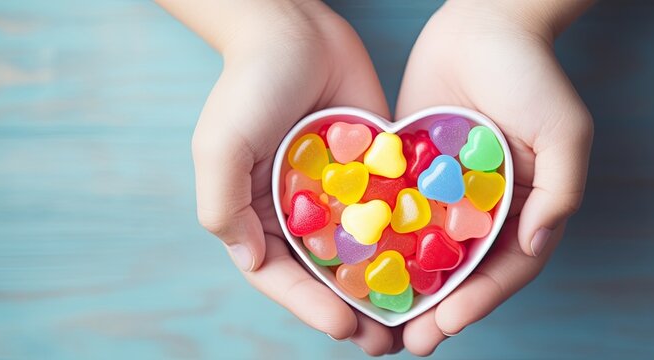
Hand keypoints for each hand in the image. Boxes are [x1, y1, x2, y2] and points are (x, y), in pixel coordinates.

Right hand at [159, 0, 396, 353]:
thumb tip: (251, 263)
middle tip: (384, 342)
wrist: (294, 27)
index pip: (282, 276)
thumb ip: (223, 205)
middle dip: (352, 312)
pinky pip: (389, 212)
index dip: (310, 308)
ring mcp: (338, 194)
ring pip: (363, 254)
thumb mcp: (221, 145)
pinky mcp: (371, 171)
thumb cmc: (249, 84)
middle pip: (326, 276)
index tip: (344, 327)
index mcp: (257, 214)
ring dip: (385, 290)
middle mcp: (298, 212)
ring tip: (414, 320)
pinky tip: (432, 265)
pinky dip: (406, 241)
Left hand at [395, 0, 593, 354]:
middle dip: (439, 308)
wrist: (483, 23)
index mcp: (525, 207)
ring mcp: (447, 193)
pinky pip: (398, 213)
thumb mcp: (563, 131)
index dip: (481, 299)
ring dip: (408, 289)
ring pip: (427, 252)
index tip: (450, 323)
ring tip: (383, 321)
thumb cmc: (531, 74)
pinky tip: (359, 267)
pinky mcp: (414, 172)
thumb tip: (533, 245)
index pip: (505, 267)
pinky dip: (383, 243)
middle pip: (463, 270)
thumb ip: (559, 190)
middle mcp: (485, 208)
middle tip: (411, 341)